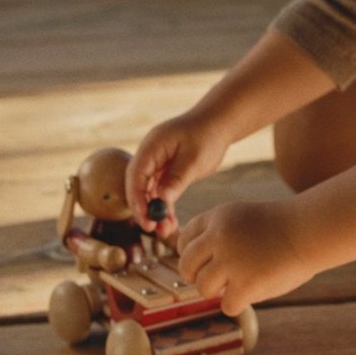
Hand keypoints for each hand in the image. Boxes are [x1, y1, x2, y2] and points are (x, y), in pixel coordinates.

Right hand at [127, 112, 229, 230]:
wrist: (219, 123)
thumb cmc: (207, 135)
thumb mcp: (194, 159)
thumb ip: (177, 179)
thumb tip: (161, 200)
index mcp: (152, 146)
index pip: (136, 175)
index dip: (137, 199)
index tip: (146, 219)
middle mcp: (150, 155)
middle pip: (138, 185)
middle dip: (144, 208)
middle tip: (153, 229)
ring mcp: (157, 163)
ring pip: (149, 191)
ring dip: (155, 211)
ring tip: (166, 231)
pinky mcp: (166, 171)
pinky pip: (160, 191)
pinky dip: (164, 206)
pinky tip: (171, 223)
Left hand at [177, 199, 312, 315]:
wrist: (311, 230)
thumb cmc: (283, 228)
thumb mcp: (244, 218)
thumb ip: (220, 236)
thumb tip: (197, 266)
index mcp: (218, 217)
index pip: (185, 240)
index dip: (193, 255)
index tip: (207, 262)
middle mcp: (219, 237)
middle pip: (186, 266)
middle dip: (198, 276)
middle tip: (218, 280)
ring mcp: (231, 261)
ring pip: (203, 288)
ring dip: (218, 291)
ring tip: (238, 285)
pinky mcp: (245, 284)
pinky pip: (227, 304)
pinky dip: (239, 303)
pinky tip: (252, 293)